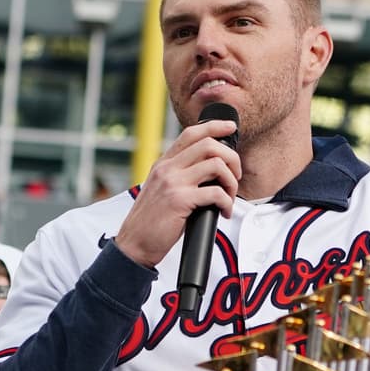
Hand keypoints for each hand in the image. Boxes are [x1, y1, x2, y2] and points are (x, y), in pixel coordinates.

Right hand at [115, 119, 240, 267]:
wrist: (134, 244)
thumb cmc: (151, 222)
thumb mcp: (161, 190)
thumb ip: (179, 176)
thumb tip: (212, 172)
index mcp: (164, 164)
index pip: (191, 133)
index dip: (214, 126)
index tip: (229, 128)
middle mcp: (167, 168)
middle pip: (209, 145)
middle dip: (232, 159)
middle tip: (235, 177)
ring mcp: (172, 183)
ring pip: (216, 165)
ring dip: (232, 182)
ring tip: (229, 197)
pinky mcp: (179, 200)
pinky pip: (215, 192)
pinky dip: (227, 203)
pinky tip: (224, 212)